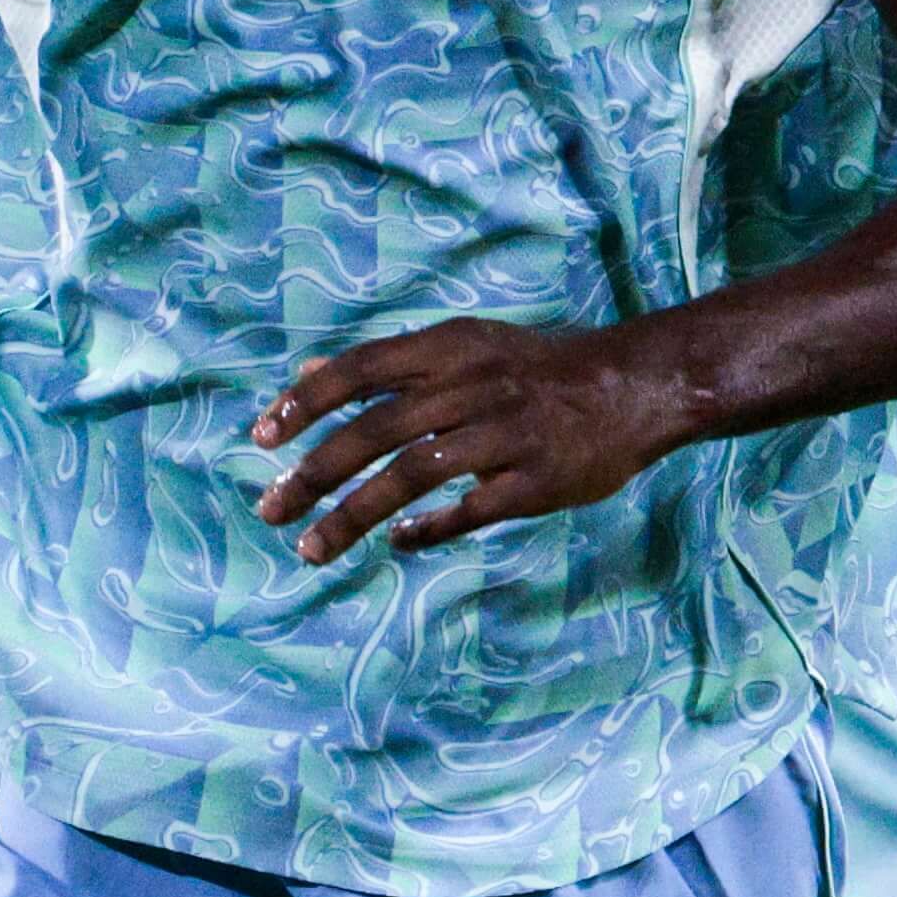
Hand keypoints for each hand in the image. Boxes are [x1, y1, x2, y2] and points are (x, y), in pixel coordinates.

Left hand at [252, 317, 698, 560]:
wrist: (635, 386)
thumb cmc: (533, 370)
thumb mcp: (462, 348)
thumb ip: (387, 366)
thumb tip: (305, 374)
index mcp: (449, 348)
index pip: (360, 369)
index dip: (306, 402)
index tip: (261, 438)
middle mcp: (472, 385)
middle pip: (376, 430)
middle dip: (313, 473)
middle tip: (269, 509)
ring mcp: (506, 433)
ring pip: (412, 474)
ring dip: (353, 515)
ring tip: (311, 548)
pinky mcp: (536, 479)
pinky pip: (469, 509)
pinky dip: (427, 527)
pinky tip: (396, 542)